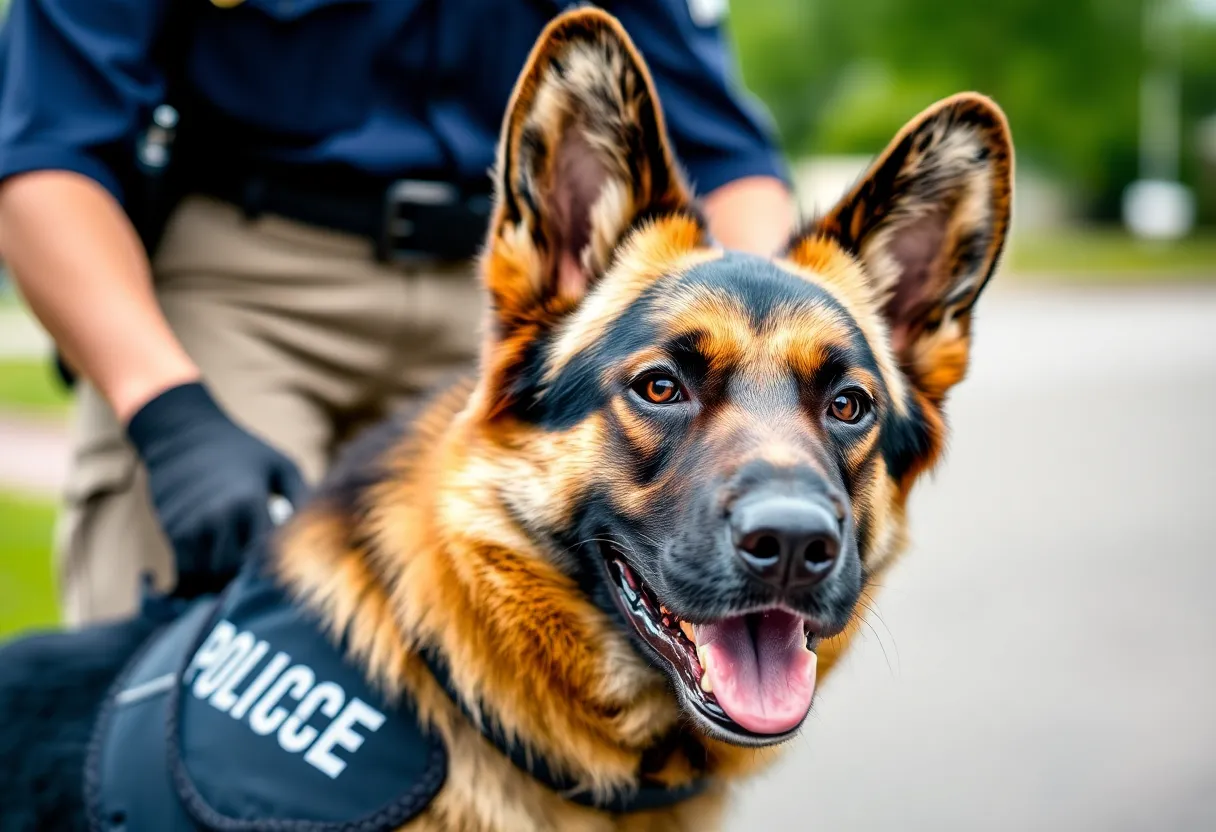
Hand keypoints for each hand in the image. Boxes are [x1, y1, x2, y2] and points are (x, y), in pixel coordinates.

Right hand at [126, 383, 306, 595]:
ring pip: (208, 578)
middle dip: (247, 587)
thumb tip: (321, 529)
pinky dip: (196, 585)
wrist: (182, 433)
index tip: (288, 582)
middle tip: (261, 594)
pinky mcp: (172, 532)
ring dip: (221, 589)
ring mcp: (191, 527)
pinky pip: (184, 573)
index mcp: (249, 501)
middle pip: (235, 573)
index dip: (277, 574)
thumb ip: (301, 496)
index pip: (266, 555)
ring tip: (236, 593)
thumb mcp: (280, 464)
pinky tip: (208, 586)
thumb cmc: (240, 449)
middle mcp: (218, 518)